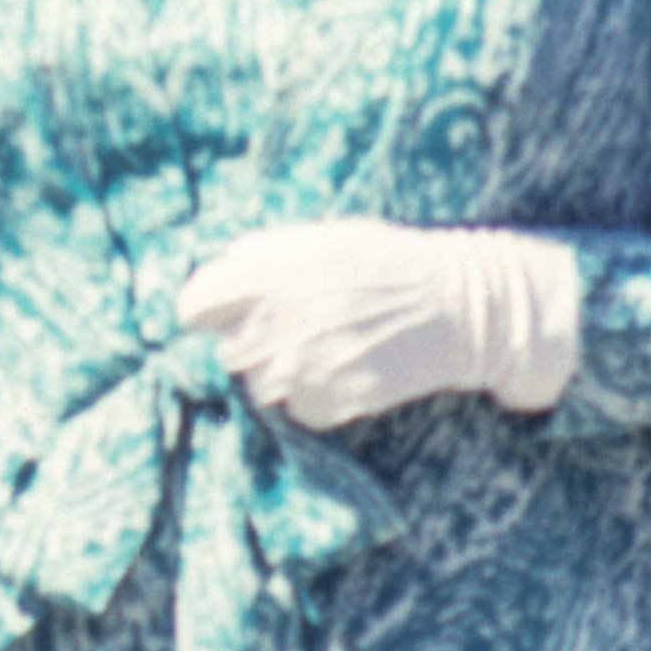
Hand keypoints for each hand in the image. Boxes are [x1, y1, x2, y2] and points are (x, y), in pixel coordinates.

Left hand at [175, 218, 583, 428]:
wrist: (457, 304)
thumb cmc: (387, 263)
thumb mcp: (322, 238)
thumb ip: (262, 254)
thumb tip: (218, 271)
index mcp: (269, 271)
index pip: (193, 305)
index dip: (203, 312)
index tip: (213, 317)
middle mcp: (278, 318)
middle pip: (227, 350)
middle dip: (249, 343)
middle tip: (288, 332)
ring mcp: (304, 364)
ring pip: (258, 386)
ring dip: (280, 374)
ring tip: (320, 352)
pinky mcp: (333, 400)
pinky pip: (298, 412)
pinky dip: (313, 401)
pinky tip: (341, 375)